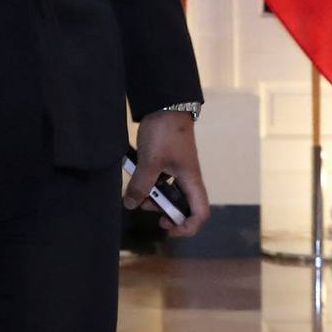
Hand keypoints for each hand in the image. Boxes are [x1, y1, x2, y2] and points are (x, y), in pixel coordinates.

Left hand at [126, 111, 210, 237]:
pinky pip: (159, 181)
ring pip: (168, 194)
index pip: (200, 214)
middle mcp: (187, 179)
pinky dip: (148, 184)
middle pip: (181, 207)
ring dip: (153, 197)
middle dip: (162, 210)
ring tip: (136, 191)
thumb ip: (141, 185)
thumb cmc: (164, 133)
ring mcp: (176, 171)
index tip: (166, 226)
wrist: (164, 104)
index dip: (187, 227)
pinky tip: (135, 178)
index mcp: (191, 181)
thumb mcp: (150, 162)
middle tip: (143, 204)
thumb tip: (131, 205)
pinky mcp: (166, 162)